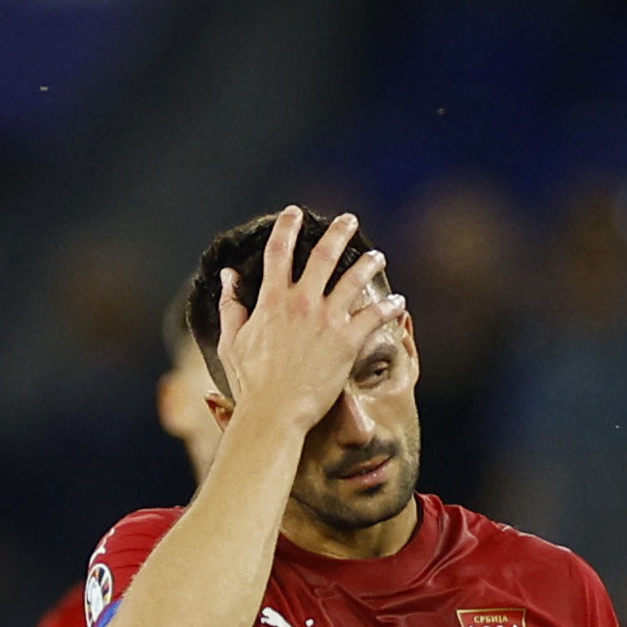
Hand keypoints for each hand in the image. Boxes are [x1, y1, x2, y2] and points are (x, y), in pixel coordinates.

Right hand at [215, 206, 398, 441]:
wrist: (274, 413)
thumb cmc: (250, 383)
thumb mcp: (232, 342)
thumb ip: (231, 305)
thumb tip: (227, 277)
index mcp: (272, 300)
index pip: (279, 252)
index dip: (287, 227)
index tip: (295, 214)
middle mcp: (301, 302)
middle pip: (324, 255)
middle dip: (338, 233)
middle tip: (349, 221)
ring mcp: (326, 320)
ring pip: (354, 279)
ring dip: (369, 264)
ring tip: (379, 257)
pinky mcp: (347, 341)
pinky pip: (374, 317)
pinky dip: (388, 308)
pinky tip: (399, 303)